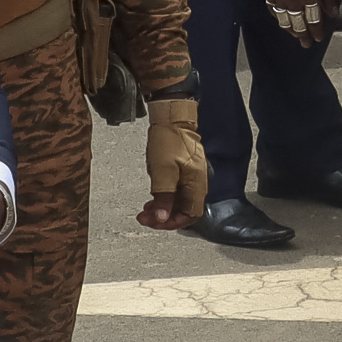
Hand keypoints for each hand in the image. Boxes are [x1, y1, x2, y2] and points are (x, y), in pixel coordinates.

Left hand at [140, 98, 206, 229]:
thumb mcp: (162, 172)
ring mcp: (192, 177)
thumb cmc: (169, 140)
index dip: (172, 223)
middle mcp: (197, 183)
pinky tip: (153, 197)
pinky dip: (165, 198)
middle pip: (184, 210)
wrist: (173, 118)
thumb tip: (163, 218)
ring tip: (145, 209)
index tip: (155, 222)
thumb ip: (164, 197)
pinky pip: (177, 192)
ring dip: (162, 209)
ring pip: (179, 202)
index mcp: (196, 184)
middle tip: (144, 217)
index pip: (190, 215)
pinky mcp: (186, 171)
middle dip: (163, 218)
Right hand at [264, 0, 338, 48]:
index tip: (319, 38)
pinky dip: (279, 18)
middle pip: (298, 24)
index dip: (317, 31)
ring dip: (291, 31)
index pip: (314, 20)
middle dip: (304, 36)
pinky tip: (284, 22)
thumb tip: (333, 14)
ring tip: (297, 36)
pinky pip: (273, 10)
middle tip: (307, 44)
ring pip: (284, 20)